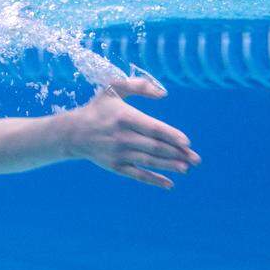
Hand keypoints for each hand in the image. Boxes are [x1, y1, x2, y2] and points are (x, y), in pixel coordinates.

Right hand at [64, 77, 198, 189]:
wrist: (74, 133)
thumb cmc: (98, 108)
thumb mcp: (113, 88)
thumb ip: (138, 85)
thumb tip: (164, 94)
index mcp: (124, 117)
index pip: (153, 128)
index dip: (171, 136)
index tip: (187, 142)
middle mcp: (122, 137)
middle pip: (154, 147)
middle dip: (177, 153)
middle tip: (195, 158)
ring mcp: (119, 154)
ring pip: (149, 162)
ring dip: (169, 166)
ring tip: (187, 167)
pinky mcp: (115, 166)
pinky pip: (137, 175)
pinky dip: (153, 180)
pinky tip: (169, 184)